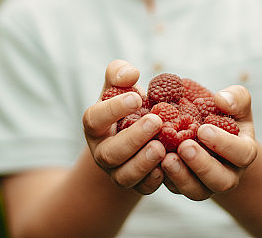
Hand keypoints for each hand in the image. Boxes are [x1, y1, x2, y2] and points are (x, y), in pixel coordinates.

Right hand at [82, 59, 165, 194]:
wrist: (137, 131)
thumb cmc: (129, 103)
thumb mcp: (121, 86)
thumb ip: (119, 73)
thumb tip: (130, 74)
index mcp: (95, 126)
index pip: (94, 119)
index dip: (113, 110)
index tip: (137, 98)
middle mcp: (102, 151)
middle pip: (110, 152)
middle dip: (133, 138)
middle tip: (156, 121)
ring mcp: (118, 171)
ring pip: (124, 175)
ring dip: (143, 163)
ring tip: (162, 147)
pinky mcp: (137, 185)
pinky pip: (142, 188)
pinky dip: (153, 180)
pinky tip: (167, 166)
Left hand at [161, 85, 257, 200]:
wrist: (203, 126)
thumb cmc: (221, 112)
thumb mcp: (234, 101)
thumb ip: (235, 97)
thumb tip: (222, 100)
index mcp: (243, 151)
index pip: (241, 153)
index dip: (224, 144)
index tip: (203, 130)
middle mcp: (228, 173)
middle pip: (221, 181)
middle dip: (202, 165)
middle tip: (184, 147)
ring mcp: (205, 183)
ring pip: (196, 191)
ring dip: (181, 177)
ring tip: (166, 158)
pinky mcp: (183, 186)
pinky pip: (175, 189)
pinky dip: (163, 179)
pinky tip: (153, 164)